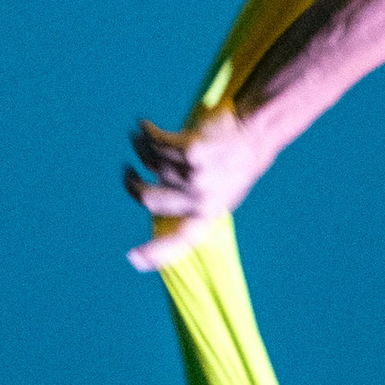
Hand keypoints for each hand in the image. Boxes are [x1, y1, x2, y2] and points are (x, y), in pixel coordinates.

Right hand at [123, 110, 272, 271]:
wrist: (256, 133)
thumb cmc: (234, 165)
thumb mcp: (221, 195)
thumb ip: (192, 206)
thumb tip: (151, 205)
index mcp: (208, 215)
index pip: (180, 239)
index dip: (154, 252)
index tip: (132, 258)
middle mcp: (201, 199)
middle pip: (150, 198)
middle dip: (132, 184)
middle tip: (128, 171)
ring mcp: (197, 174)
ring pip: (153, 163)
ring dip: (142, 148)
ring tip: (142, 138)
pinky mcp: (192, 149)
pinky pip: (157, 142)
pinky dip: (147, 131)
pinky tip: (144, 126)